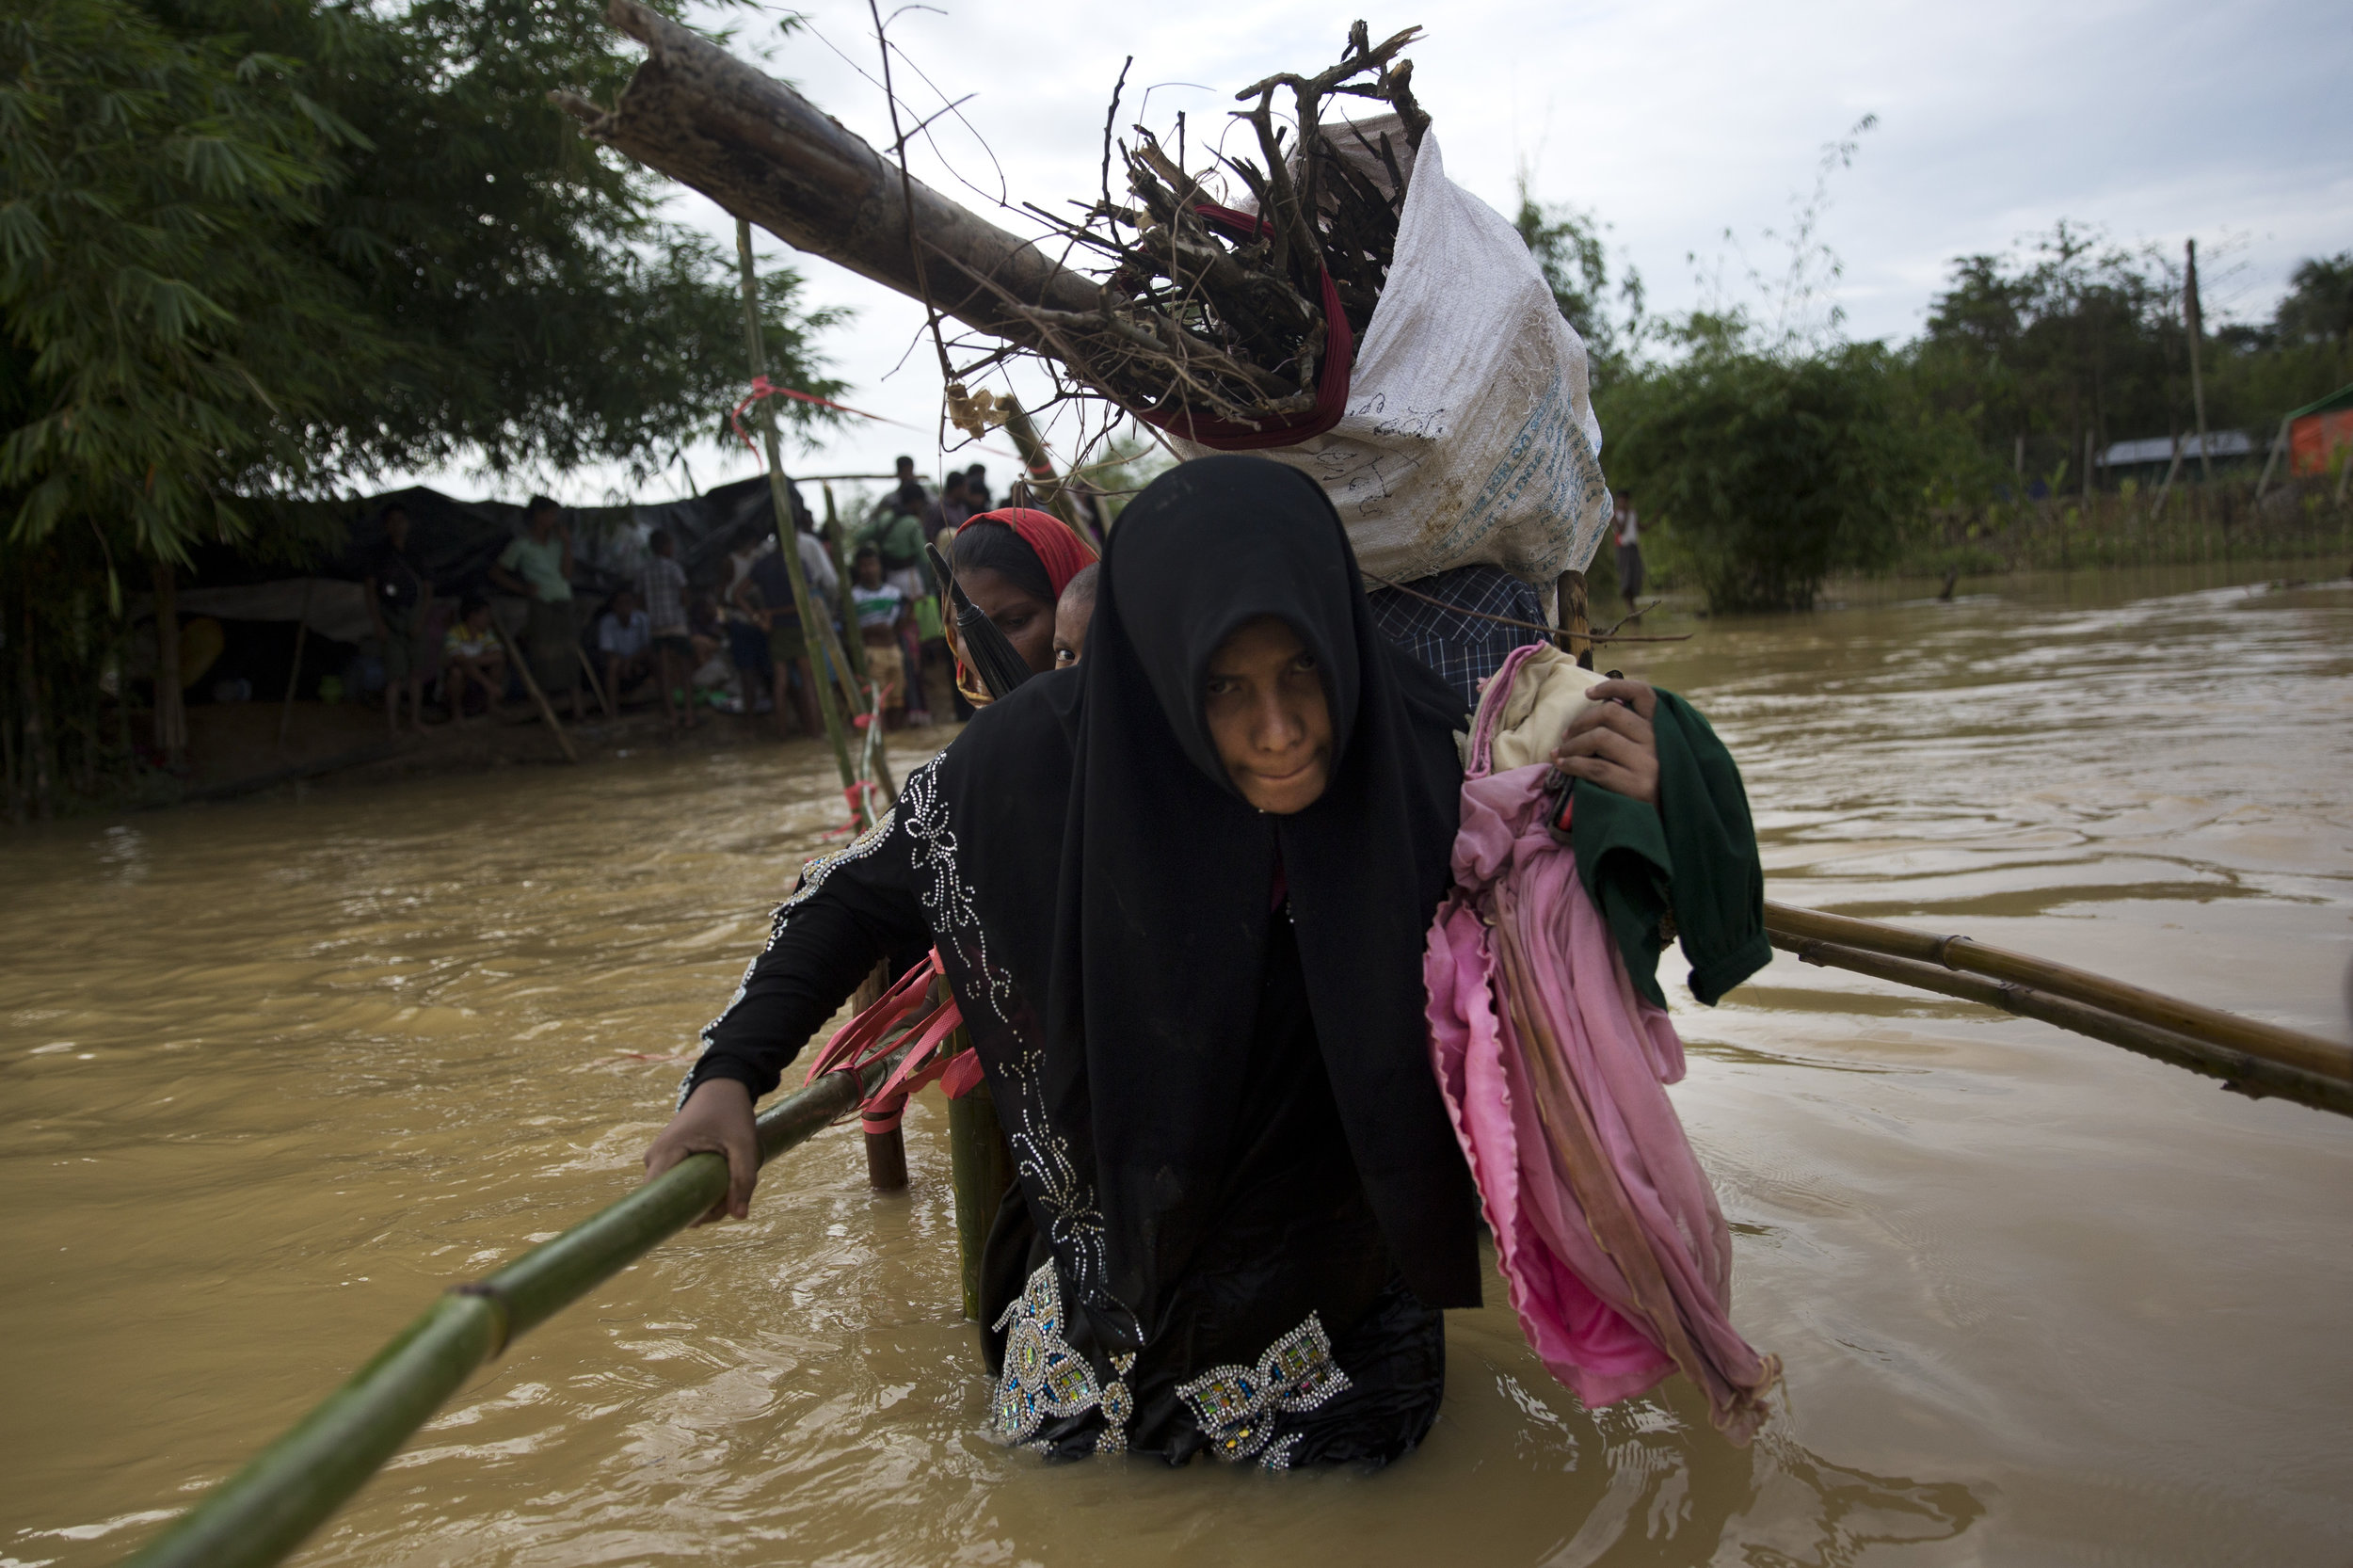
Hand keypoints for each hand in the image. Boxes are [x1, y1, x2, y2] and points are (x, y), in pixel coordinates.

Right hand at [643, 1077, 758, 1222]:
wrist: (722, 1087)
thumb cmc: (731, 1112)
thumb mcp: (743, 1143)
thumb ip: (743, 1179)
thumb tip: (739, 1216)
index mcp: (666, 1152)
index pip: (658, 1199)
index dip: (679, 1216)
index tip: (706, 1217)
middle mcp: (654, 1158)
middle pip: (670, 1201)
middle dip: (700, 1208)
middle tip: (729, 1197)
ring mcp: (658, 1160)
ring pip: (676, 1195)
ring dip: (702, 1199)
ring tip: (727, 1184)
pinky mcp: (667, 1161)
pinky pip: (679, 1186)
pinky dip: (700, 1189)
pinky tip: (719, 1181)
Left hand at [1551, 678, 1660, 807]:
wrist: (1659, 830)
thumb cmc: (1646, 789)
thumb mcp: (1647, 754)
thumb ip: (1631, 733)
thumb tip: (1597, 709)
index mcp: (1661, 730)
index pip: (1643, 694)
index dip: (1614, 685)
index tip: (1589, 693)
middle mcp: (1659, 742)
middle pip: (1612, 712)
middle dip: (1581, 721)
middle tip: (1565, 735)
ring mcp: (1651, 764)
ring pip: (1600, 737)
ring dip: (1572, 744)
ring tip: (1560, 753)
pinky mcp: (1639, 787)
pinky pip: (1596, 767)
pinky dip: (1572, 764)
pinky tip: (1562, 766)